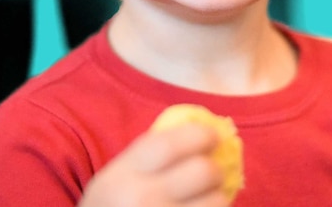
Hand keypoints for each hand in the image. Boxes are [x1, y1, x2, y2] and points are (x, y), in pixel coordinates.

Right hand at [78, 123, 229, 206]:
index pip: (168, 145)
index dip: (198, 135)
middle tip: (212, 171)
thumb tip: (202, 131)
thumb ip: (151, 153)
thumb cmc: (114, 204)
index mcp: (124, 175)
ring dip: (217, 196)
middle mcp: (142, 199)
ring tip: (206, 197)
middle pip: (201, 171)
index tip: (212, 135)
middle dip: (214, 168)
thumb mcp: (119, 175)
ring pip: (215, 200)